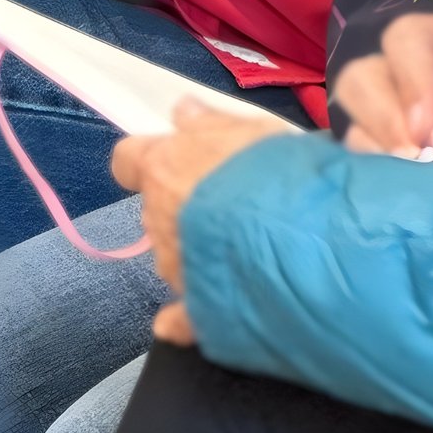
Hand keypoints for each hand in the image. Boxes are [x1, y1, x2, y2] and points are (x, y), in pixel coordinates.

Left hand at [112, 101, 288, 338]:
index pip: (129, 160)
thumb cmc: (278, 174)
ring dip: (197, 252)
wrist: (304, 242)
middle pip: (157, 210)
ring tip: (247, 250)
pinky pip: (179, 318)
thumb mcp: (251, 131)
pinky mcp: (196, 313)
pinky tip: (184, 322)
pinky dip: (181, 319)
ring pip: (174, 257)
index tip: (170, 160)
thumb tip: (181, 110)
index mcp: (165, 170)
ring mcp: (175, 270)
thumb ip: (210, 123)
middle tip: (232, 202)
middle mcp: (158, 221)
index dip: (146, 160)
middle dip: (185, 206)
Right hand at [334, 10, 432, 165]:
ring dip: (376, 149)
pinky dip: (377, 177)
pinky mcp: (395, 157)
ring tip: (416, 179)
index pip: (410, 39)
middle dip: (382, 118)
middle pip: (366, 76)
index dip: (409, 77)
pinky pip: (363, 160)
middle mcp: (422, 76)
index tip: (430, 130)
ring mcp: (403, 118)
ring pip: (356, 119)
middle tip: (416, 159)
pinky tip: (409, 193)